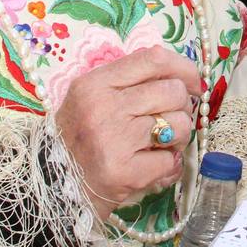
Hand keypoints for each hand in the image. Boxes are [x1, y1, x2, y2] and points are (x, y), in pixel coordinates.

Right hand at [53, 47, 198, 219]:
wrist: (52, 188)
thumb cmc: (78, 139)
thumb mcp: (91, 99)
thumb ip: (129, 83)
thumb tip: (182, 77)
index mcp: (95, 83)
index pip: (153, 59)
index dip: (183, 68)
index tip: (194, 83)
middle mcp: (103, 107)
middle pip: (172, 91)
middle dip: (182, 108)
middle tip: (170, 122)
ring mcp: (113, 140)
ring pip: (178, 125)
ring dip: (179, 138)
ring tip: (161, 145)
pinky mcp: (123, 172)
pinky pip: (170, 161)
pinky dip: (169, 166)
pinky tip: (154, 167)